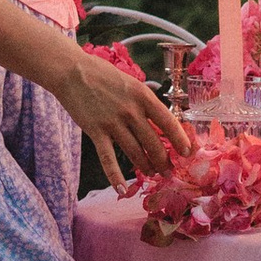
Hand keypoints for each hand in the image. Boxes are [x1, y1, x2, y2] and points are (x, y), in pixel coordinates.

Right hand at [56, 38, 188, 190]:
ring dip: (146, 167)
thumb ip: (144, 101)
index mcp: (143, 96)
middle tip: (169, 171)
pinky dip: (115, 177)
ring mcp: (113, 122)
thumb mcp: (131, 83)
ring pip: (135, 153)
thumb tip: (159, 120)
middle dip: (164, 161)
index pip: (168, 122)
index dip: (180, 140)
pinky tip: (122, 189)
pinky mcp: (96, 131)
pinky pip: (108, 159)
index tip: (188, 153)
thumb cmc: (102, 74)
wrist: (72, 71)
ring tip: (152, 175)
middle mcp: (131, 110)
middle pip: (154, 143)